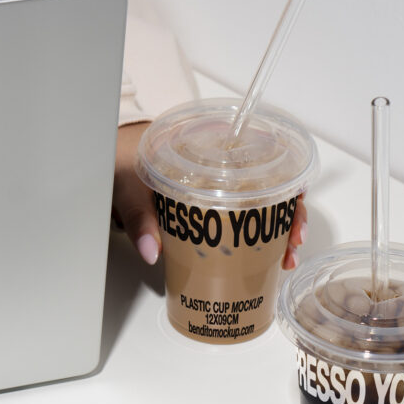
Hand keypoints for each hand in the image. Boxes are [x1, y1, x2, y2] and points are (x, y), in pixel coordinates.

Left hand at [113, 122, 308, 268]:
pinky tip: (265, 259)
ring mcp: (219, 187)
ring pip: (262, 205)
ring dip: (278, 231)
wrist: (109, 159)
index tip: (295, 206)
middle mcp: (222, 164)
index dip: (287, 182)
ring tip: (285, 257)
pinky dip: (256, 238)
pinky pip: (241, 219)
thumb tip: (152, 251)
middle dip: (290, 216)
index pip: (265, 156)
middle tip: (292, 244)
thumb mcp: (129, 184)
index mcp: (209, 145)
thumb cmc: (122, 159)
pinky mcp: (211, 207)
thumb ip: (139, 217)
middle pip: (272, 185)